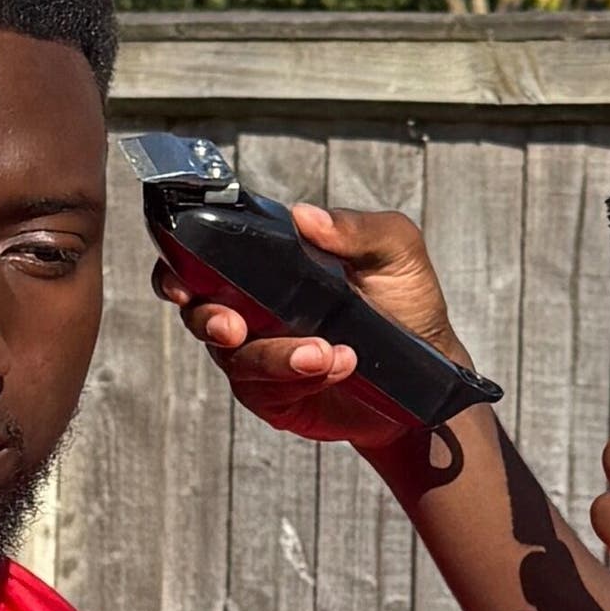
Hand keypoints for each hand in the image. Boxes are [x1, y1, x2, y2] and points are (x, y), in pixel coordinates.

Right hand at [160, 203, 472, 454]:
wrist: (431, 372)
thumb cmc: (407, 302)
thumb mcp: (396, 251)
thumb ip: (357, 228)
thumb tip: (306, 216)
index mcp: (269, 261)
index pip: (204, 255)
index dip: (178, 265)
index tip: (180, 279)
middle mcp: (254, 306)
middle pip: (199, 312)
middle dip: (210, 320)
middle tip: (236, 325)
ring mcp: (262, 352)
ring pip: (236, 358)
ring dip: (275, 356)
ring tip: (329, 352)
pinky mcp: (276, 394)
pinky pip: (266, 390)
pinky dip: (297, 379)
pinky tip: (336, 367)